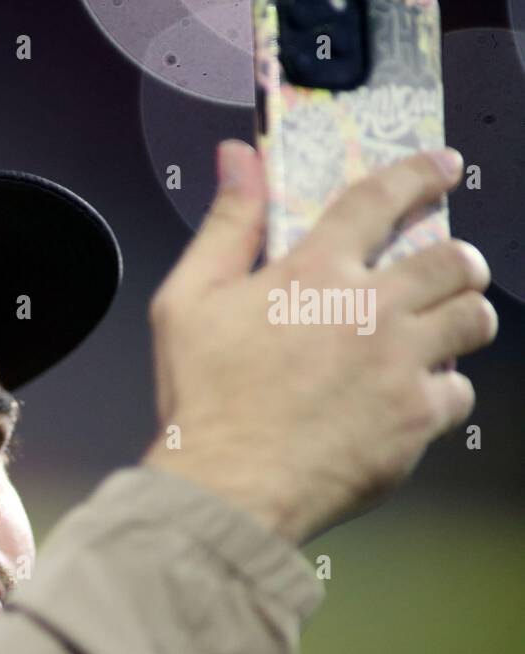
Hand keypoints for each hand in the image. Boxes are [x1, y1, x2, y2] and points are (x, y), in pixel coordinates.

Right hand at [143, 141, 495, 543]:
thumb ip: (225, 225)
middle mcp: (371, 310)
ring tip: (438, 328)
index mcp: (315, 273)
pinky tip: (409, 396)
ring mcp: (402, 365)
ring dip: (461, 315)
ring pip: (473, 318)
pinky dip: (441, 389)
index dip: (419, 173)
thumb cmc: (202, 401)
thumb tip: (239, 159)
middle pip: (454, 258)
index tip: (442, 167)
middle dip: (456, 257)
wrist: (228, 488)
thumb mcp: (186, 301)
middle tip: (445, 269)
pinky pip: (460, 390)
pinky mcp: (418, 418)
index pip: (382, 198)